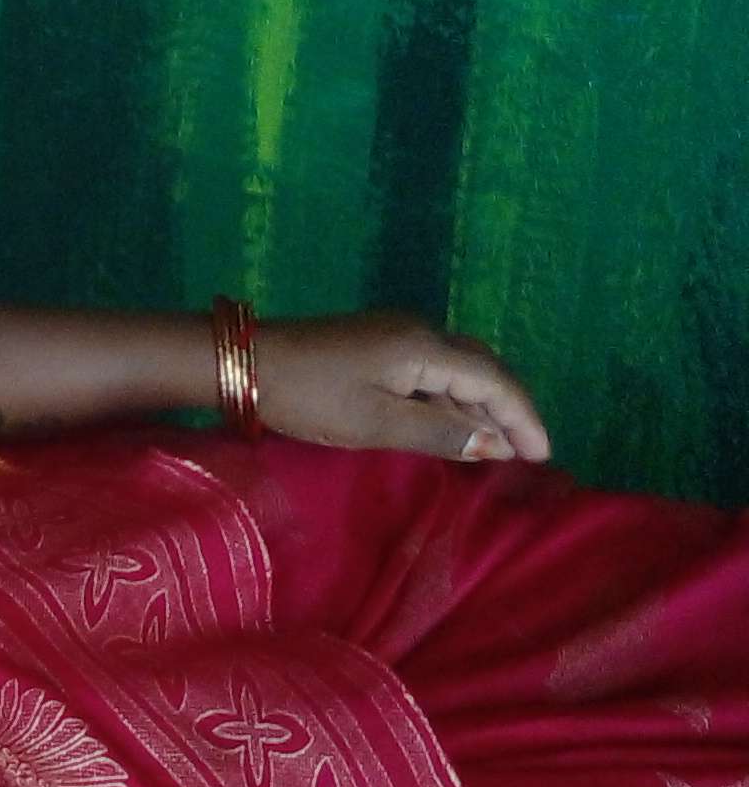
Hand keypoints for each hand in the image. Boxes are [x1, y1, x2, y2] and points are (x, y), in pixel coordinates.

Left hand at [253, 314, 551, 464]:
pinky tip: (453, 426)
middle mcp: (420, 332)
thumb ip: (438, 433)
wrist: (243, 362)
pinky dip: (450, 400)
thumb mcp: (374, 423)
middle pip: (483, 370)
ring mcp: (397, 335)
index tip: (544, 454)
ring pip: (457, 370)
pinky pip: (431, 371)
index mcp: (425, 348)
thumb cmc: (306, 397)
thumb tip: (496, 444)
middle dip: (509, 410)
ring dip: (480, 406)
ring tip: (499, 446)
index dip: (524, 418)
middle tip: (528, 452)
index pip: (495, 381)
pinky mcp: (376, 345)